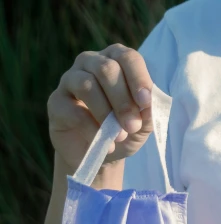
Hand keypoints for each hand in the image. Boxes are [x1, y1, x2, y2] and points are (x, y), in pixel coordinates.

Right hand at [48, 44, 153, 171]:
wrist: (101, 154)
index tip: (145, 102)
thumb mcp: (144, 123)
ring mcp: (70, 79)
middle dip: (123, 100)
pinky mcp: (56, 101)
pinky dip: (93, 129)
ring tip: (119, 136)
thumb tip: (148, 104)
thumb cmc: (125, 130)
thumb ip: (149, 111)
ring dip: (106, 113)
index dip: (138, 78)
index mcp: (116, 61)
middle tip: (133, 126)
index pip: (128, 57)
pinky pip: (73, 110)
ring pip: (87, 85)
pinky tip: (106, 144)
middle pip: (106, 69)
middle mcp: (91, 62)